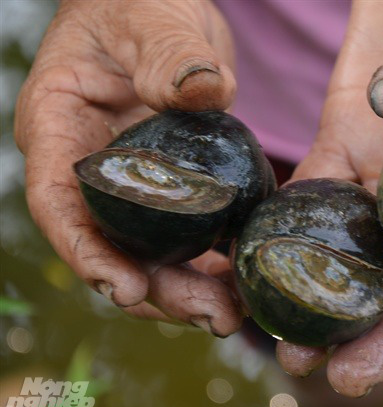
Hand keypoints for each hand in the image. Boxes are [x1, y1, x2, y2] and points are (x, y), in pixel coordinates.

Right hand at [14, 0, 241, 334]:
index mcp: (62, 129)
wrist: (169, 15)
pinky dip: (212, 264)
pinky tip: (243, 280)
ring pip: (151, 254)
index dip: (88, 255)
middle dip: (158, 292)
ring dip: (189, 291)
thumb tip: (205, 91)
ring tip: (234, 317)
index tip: (127, 290)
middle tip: (213, 319)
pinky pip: (187, 237)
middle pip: (114, 247)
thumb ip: (170, 55)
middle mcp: (93, 169)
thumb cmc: (142, 5)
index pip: (60, 204)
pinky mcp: (173, 190)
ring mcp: (135, 185)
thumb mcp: (152, 19)